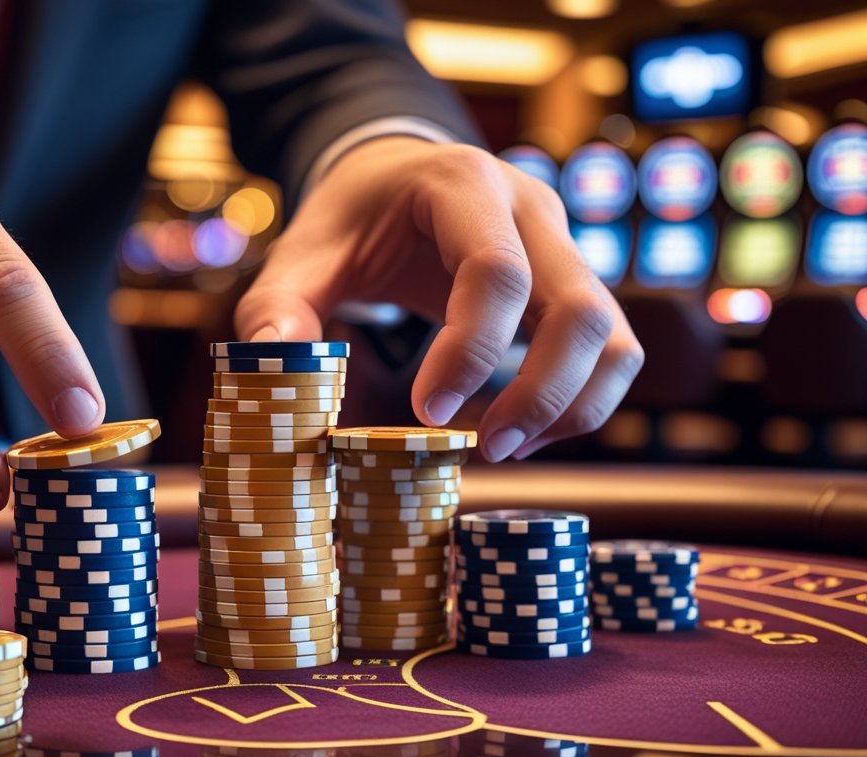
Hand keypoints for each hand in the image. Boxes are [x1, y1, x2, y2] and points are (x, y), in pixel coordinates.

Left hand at [235, 137, 643, 461]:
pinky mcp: (574, 282)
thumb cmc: (351, 216)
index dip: (470, 351)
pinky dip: (580, 402)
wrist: (397, 175)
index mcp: (463, 186)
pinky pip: (609, 349)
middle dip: (540, 393)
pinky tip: (521, 433)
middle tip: (481, 447)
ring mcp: (563, 244)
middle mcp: (532, 208)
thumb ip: (278, 301)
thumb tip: (277, 356)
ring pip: (612, 336)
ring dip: (572, 406)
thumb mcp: (303, 249)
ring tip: (503, 447)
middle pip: (579, 308)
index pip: (496, 273)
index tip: (429, 412)